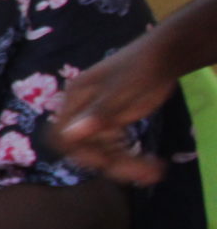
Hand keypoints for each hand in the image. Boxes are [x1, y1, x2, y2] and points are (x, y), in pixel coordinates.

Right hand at [48, 40, 172, 184]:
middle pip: (86, 148)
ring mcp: (100, 118)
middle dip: (112, 163)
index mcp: (75, 100)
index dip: (79, 152)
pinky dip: (133, 158)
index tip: (105, 162)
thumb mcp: (119, 90)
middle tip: (143, 172)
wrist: (165, 56)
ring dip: (127, 164)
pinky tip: (153, 164)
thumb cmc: (140, 67)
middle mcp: (83, 112)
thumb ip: (97, 113)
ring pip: (104, 151)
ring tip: (156, 172)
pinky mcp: (116, 123)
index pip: (62, 135)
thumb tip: (70, 133)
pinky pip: (117, 148)